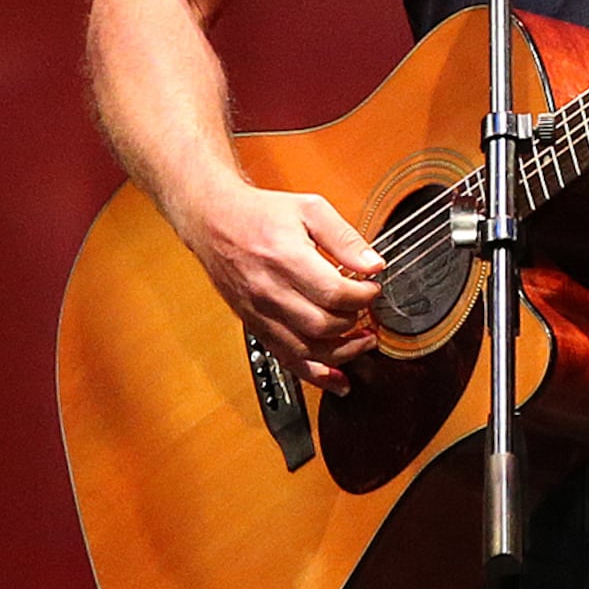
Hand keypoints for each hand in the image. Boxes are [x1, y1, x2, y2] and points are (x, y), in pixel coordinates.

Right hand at [181, 179, 383, 393]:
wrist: (213, 222)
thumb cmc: (260, 213)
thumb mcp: (310, 209)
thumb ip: (345, 238)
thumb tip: (374, 264)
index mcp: (284, 259)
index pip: (333, 293)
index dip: (363, 296)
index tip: (373, 288)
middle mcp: (269, 292)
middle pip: (322, 325)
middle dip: (355, 323)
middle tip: (370, 313)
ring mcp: (259, 313)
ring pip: (305, 350)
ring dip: (342, 353)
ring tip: (364, 342)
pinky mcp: (255, 325)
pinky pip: (286, 358)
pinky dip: (315, 374)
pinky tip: (337, 380)